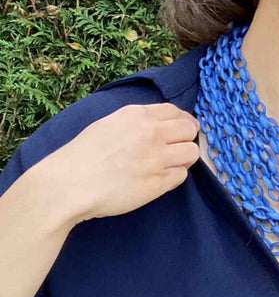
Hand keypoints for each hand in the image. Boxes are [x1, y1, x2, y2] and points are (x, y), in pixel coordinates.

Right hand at [43, 103, 200, 223]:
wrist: (68, 184)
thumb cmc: (82, 155)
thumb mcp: (109, 124)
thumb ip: (137, 121)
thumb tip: (161, 124)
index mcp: (138, 116)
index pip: (176, 112)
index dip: (182, 121)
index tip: (181, 129)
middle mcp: (152, 134)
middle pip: (190, 130)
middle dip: (186, 138)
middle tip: (177, 147)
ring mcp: (157, 159)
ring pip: (191, 153)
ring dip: (184, 158)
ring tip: (170, 164)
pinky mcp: (158, 183)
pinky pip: (181, 176)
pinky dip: (174, 176)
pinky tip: (159, 178)